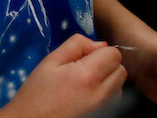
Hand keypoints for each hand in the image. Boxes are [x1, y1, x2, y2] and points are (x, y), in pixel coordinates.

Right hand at [0, 35, 124, 117]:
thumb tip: (100, 44)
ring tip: (86, 84)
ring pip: (119, 85)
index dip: (100, 52)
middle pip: (120, 69)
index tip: (85, 58)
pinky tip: (88, 95)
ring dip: (108, 80)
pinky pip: (114, 99)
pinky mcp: (103, 116)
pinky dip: (107, 94)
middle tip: (86, 70)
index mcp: (87, 76)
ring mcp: (103, 108)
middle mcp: (101, 94)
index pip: (114, 54)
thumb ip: (77, 45)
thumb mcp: (51, 61)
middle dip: (107, 65)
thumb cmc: (36, 93)